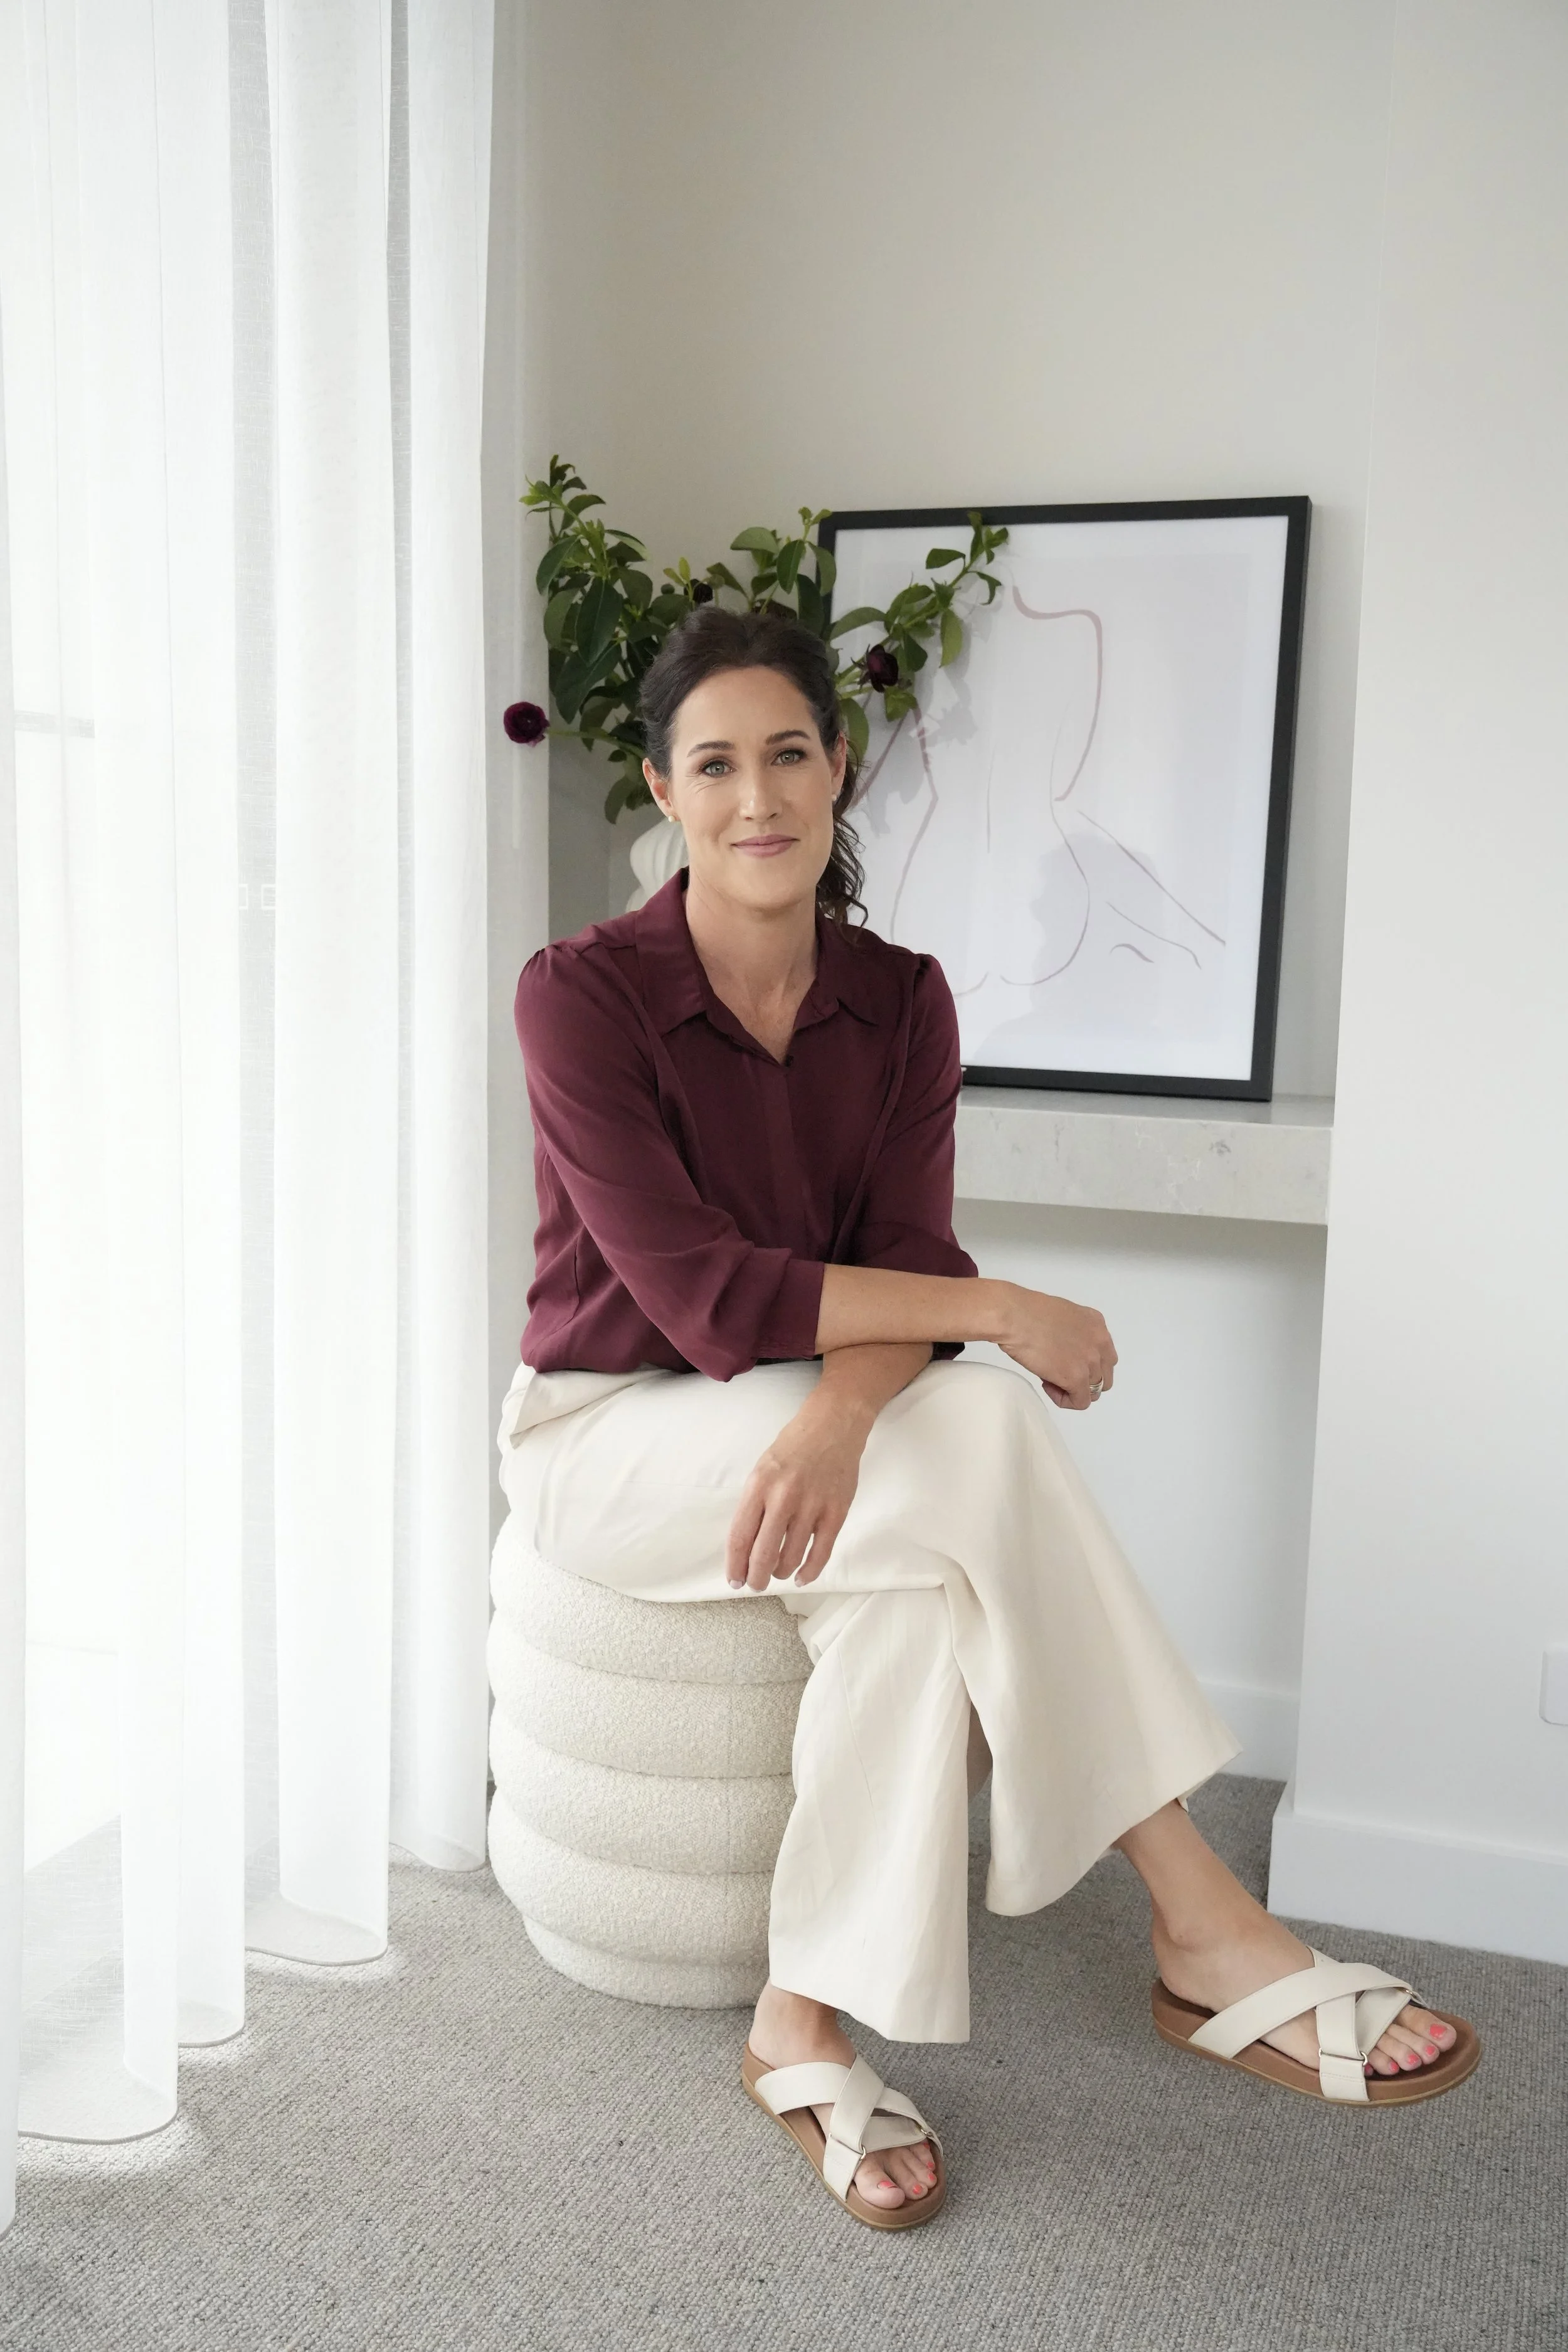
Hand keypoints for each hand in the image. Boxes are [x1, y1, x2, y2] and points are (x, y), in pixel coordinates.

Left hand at [725, 1394, 869, 1590]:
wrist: (833, 1425)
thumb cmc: (793, 1448)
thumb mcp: (762, 1470)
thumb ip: (754, 1505)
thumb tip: (746, 1546)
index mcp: (759, 1486)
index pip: (740, 1537)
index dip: (735, 1565)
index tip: (734, 1580)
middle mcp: (784, 1497)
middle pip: (764, 1554)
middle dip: (756, 1578)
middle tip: (755, 1584)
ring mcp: (812, 1505)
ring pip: (791, 1558)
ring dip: (781, 1573)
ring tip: (778, 1573)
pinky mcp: (836, 1511)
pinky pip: (820, 1553)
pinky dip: (809, 1572)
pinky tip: (801, 1577)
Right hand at [995, 1284, 1116, 1409]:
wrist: (1015, 1317)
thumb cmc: (1028, 1312)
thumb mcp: (1064, 1315)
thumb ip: (1075, 1333)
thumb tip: (1068, 1351)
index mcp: (1097, 1325)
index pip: (1105, 1357)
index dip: (1085, 1365)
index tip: (1063, 1361)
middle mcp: (1100, 1343)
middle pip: (1104, 1377)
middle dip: (1084, 1380)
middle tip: (1058, 1374)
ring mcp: (1091, 1361)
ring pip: (1094, 1392)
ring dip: (1072, 1390)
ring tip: (1050, 1378)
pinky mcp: (1077, 1378)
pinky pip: (1080, 1402)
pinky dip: (1064, 1400)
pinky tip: (1047, 1385)